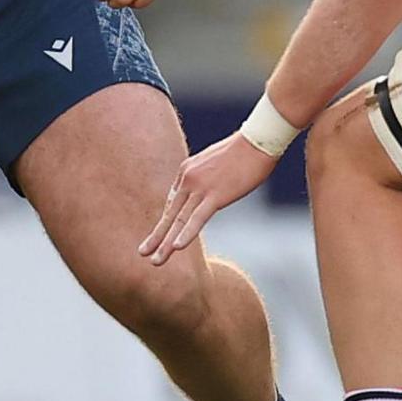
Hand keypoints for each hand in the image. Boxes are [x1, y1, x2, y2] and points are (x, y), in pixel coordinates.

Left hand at [141, 133, 277, 265]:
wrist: (258, 140)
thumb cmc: (243, 150)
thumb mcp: (216, 164)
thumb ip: (206, 179)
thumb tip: (208, 192)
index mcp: (187, 171)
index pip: (174, 201)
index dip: (169, 221)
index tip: (162, 235)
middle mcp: (188, 179)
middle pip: (170, 213)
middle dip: (156, 236)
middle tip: (142, 253)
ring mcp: (200, 187)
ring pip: (179, 220)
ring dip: (166, 243)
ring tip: (155, 261)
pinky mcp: (216, 195)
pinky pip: (197, 218)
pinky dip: (186, 233)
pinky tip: (176, 248)